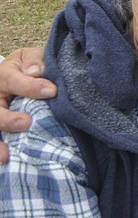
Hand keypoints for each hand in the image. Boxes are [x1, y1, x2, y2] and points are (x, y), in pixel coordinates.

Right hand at [0, 47, 54, 162]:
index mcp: (3, 75)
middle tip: (26, 123)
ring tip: (6, 155)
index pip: (11, 80)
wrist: (25, 73)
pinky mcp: (0, 127)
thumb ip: (35, 61)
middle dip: (6, 119)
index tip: (52, 91)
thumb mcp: (32, 57)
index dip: (30, 86)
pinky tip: (5, 160)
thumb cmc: (31, 66)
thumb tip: (35, 71)